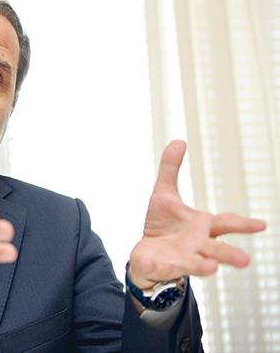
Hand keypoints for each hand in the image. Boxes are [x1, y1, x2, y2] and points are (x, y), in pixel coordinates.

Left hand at [128, 140, 265, 288]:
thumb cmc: (162, 224)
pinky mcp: (163, 266)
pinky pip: (159, 266)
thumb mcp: (165, 193)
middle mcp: (197, 245)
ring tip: (212, 268)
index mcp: (203, 226)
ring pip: (195, 264)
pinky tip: (152, 263)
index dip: (243, 224)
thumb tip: (178, 141)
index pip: (226, 223)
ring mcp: (181, 258)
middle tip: (244, 260)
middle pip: (216, 248)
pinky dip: (156, 265)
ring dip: (203, 266)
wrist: (148, 253)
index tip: (261, 225)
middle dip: (229, 253)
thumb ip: (171, 169)